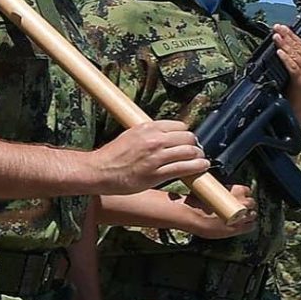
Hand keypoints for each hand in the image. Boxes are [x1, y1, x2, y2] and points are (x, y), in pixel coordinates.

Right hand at [90, 118, 207, 193]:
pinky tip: (201, 168)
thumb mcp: (131, 135)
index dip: (185, 134)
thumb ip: (149, 133)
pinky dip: (197, 167)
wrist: (99, 170)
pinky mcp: (156, 174)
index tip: (186, 141)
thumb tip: (166, 135)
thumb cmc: (113, 155)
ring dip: (198, 156)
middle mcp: (154, 140)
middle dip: (194, 145)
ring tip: (200, 160)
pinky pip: (184, 168)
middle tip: (195, 152)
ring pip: (189, 152)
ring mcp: (156, 157)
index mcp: (147, 127)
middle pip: (188, 137)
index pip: (180, 125)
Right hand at [179, 182, 257, 238]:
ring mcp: (241, 215)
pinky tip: (244, 226)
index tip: (238, 198)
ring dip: (248, 215)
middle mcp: (242, 202)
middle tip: (239, 208)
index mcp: (237, 190)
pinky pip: (251, 226)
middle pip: (252, 202)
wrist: (193, 215)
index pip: (247, 191)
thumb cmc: (197, 202)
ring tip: (241, 217)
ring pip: (253, 214)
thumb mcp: (210, 190)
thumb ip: (220, 191)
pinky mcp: (238, 228)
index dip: (243, 195)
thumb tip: (221, 192)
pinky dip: (249, 225)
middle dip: (247, 205)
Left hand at [270, 26, 300, 89]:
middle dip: (286, 35)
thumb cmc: (297, 91)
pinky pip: (292, 66)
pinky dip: (285, 58)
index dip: (290, 34)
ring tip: (276, 36)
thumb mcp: (296, 71)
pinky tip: (279, 52)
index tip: (281, 27)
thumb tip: (280, 47)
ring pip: (294, 54)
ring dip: (284, 44)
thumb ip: (292, 60)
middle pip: (298, 46)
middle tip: (276, 27)